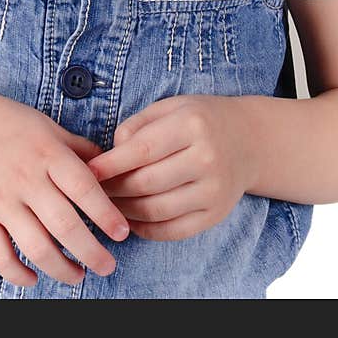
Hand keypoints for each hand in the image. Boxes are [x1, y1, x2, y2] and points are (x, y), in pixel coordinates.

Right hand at [0, 79, 130, 288]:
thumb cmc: (4, 121)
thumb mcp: (46, 125)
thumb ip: (77, 149)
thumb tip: (110, 168)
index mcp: (47, 153)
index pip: (84, 189)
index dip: (106, 214)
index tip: (123, 234)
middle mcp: (25, 178)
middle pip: (64, 225)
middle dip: (92, 252)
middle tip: (107, 266)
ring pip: (35, 247)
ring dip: (61, 269)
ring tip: (78, 276)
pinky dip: (17, 274)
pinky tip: (34, 278)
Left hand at [85, 94, 253, 240]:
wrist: (249, 141)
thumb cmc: (200, 120)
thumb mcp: (171, 107)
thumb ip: (137, 125)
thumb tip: (111, 154)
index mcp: (191, 125)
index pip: (142, 150)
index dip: (110, 164)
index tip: (88, 172)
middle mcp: (206, 159)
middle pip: (146, 183)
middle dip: (113, 189)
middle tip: (91, 191)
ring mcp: (213, 190)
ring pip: (157, 210)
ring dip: (125, 211)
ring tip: (107, 205)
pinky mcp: (216, 214)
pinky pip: (173, 230)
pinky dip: (146, 229)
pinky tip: (130, 220)